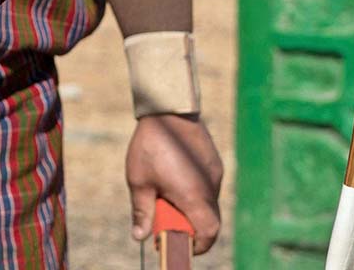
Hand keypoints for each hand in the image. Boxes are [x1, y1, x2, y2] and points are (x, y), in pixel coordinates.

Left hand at [126, 113, 222, 254]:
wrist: (168, 108)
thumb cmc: (151, 144)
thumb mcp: (139, 180)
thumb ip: (142, 210)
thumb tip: (140, 237)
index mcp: (193, 196)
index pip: (208, 232)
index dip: (198, 244)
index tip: (180, 242)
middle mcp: (210, 187)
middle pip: (211, 221)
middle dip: (192, 227)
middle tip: (169, 219)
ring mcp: (215, 174)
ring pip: (210, 203)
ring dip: (193, 207)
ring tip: (169, 194)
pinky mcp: (214, 163)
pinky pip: (209, 186)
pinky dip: (196, 191)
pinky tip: (177, 178)